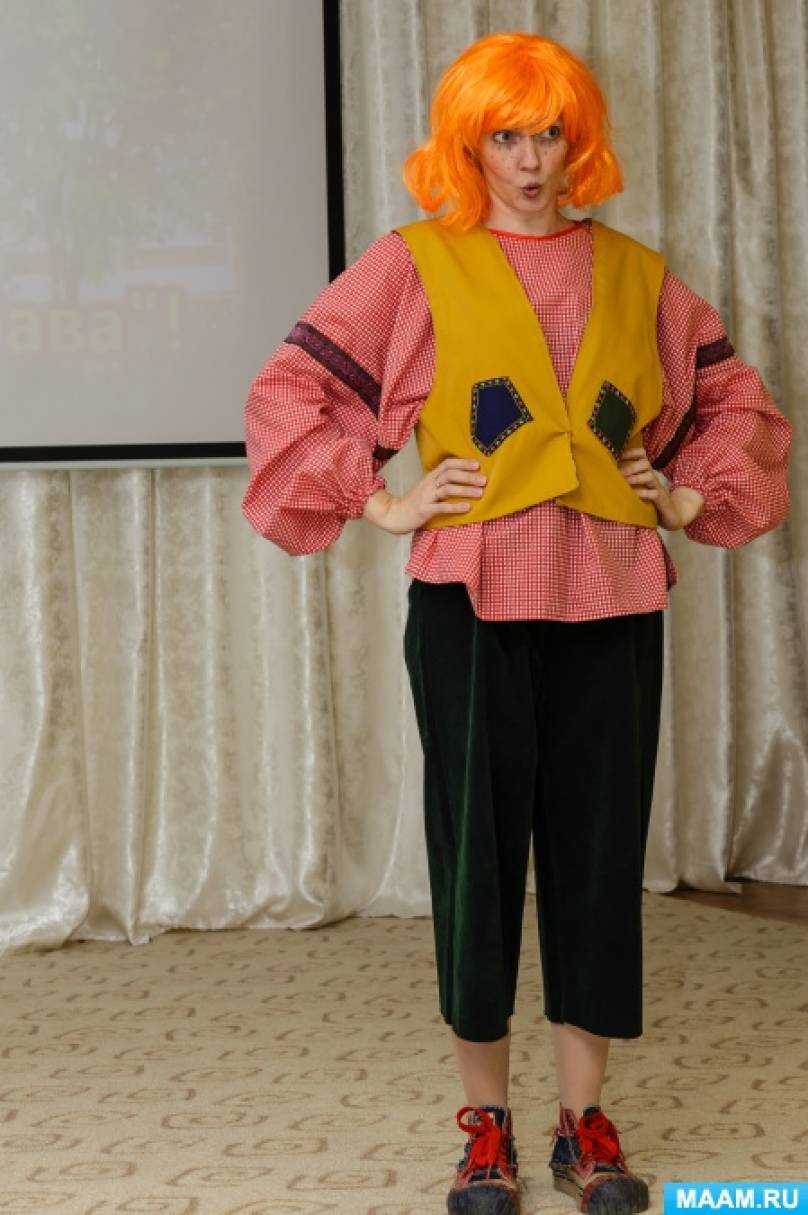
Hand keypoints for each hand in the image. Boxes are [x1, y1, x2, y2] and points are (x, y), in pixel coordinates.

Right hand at [363, 457, 486, 534]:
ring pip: (447, 489)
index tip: (477, 464)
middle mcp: (428, 484)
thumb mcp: (427, 488)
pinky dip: (455, 507)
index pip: (447, 464)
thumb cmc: (415, 503)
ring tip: (480, 493)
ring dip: (465, 490)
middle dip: (468, 476)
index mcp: (430, 477)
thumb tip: (464, 480)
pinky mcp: (424, 510)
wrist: (394, 515)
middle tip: (484, 480)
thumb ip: (441, 483)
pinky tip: (467, 508)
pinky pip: (441, 507)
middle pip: (449, 475)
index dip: (462, 463)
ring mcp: (426, 497)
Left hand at [618, 446, 704, 530]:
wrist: (673, 515)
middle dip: (630, 466)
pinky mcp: (662, 501)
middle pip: (645, 463)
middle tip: (617, 474)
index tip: (617, 455)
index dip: (630, 452)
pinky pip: (654, 493)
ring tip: (624, 483)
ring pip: (649, 476)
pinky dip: (643, 493)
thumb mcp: (640, 487)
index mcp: (646, 472)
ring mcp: (658, 488)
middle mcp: (653, 477)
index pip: (641, 455)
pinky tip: (634, 495)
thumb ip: (628, 480)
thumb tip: (608, 474)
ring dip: (635, 478)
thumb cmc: (651, 501)